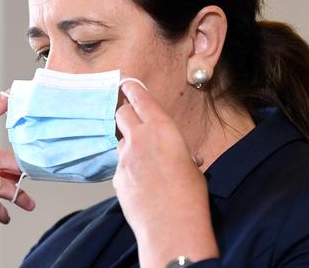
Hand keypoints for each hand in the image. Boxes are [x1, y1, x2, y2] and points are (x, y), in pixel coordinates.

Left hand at [114, 82, 218, 266]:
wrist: (171, 226)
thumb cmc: (189, 196)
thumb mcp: (191, 165)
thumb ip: (180, 153)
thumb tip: (185, 158)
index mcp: (162, 128)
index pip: (139, 98)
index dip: (131, 88)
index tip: (126, 82)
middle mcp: (139, 138)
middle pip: (121, 113)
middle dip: (126, 112)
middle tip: (132, 116)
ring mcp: (124, 158)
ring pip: (120, 141)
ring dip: (129, 143)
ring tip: (145, 159)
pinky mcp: (117, 178)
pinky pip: (120, 165)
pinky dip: (128, 168)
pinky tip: (142, 183)